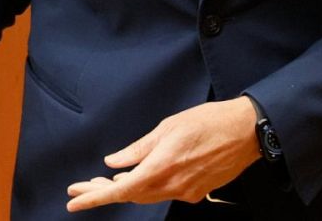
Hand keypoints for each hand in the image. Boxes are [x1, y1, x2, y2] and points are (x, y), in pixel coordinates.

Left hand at [65, 97, 258, 211]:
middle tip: (81, 187)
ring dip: (125, 188)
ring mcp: (186, 192)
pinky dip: (147, 186)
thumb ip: (138, 148)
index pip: (120, 189)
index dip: (94, 197)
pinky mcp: (197, 192)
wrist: (247, 131)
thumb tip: (113, 162)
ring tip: (105, 181)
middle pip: (131, 195)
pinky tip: (138, 177)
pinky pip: (164, 192)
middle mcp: (173, 185)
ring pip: (146, 195)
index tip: (74, 200)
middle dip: (104, 191)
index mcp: (162, 166)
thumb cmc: (210, 122)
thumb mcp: (168, 127)